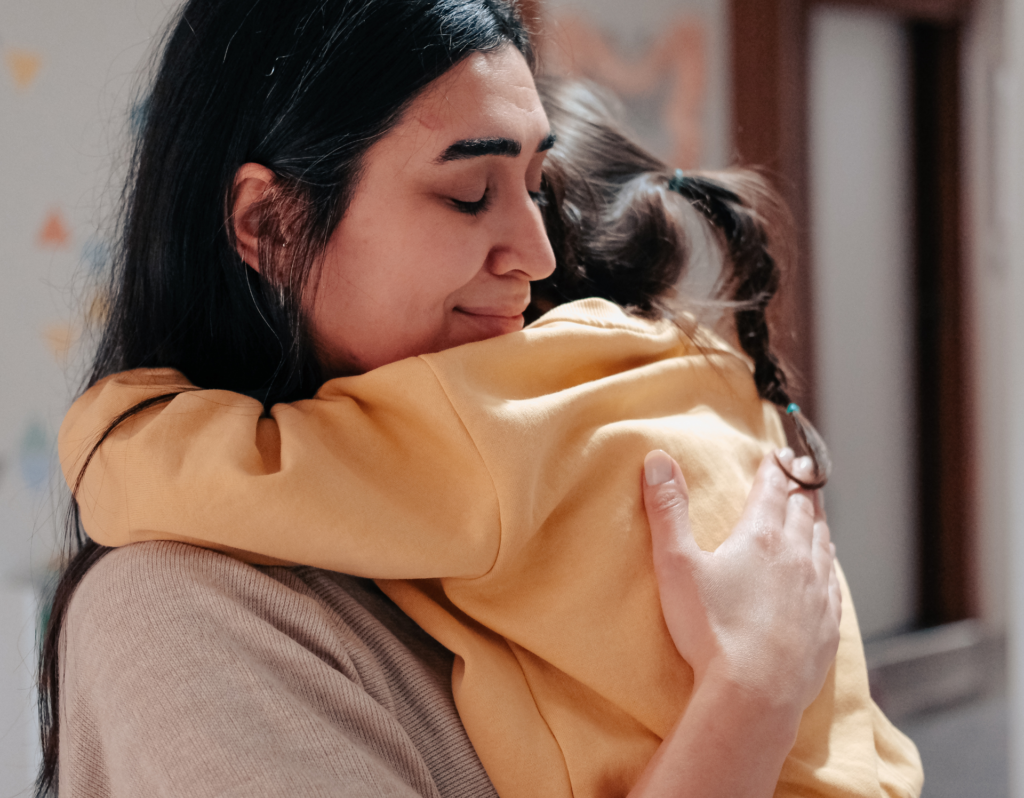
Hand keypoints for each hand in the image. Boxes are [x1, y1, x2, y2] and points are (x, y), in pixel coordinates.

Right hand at [642, 448, 840, 717]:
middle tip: (802, 467)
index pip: (772, 490)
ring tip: (814, 509)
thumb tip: (658, 459)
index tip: (779, 453)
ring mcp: (816, 592)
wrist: (755, 694)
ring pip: (822, 542)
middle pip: (802, 511)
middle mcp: (796, 557)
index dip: (774, 469)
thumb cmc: (711, 630)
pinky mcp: (826, 625)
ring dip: (817, 519)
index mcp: (761, 537)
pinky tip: (827, 564)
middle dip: (800, 486)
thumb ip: (667, 510)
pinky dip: (829, 561)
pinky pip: (833, 581)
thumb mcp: (676, 565)